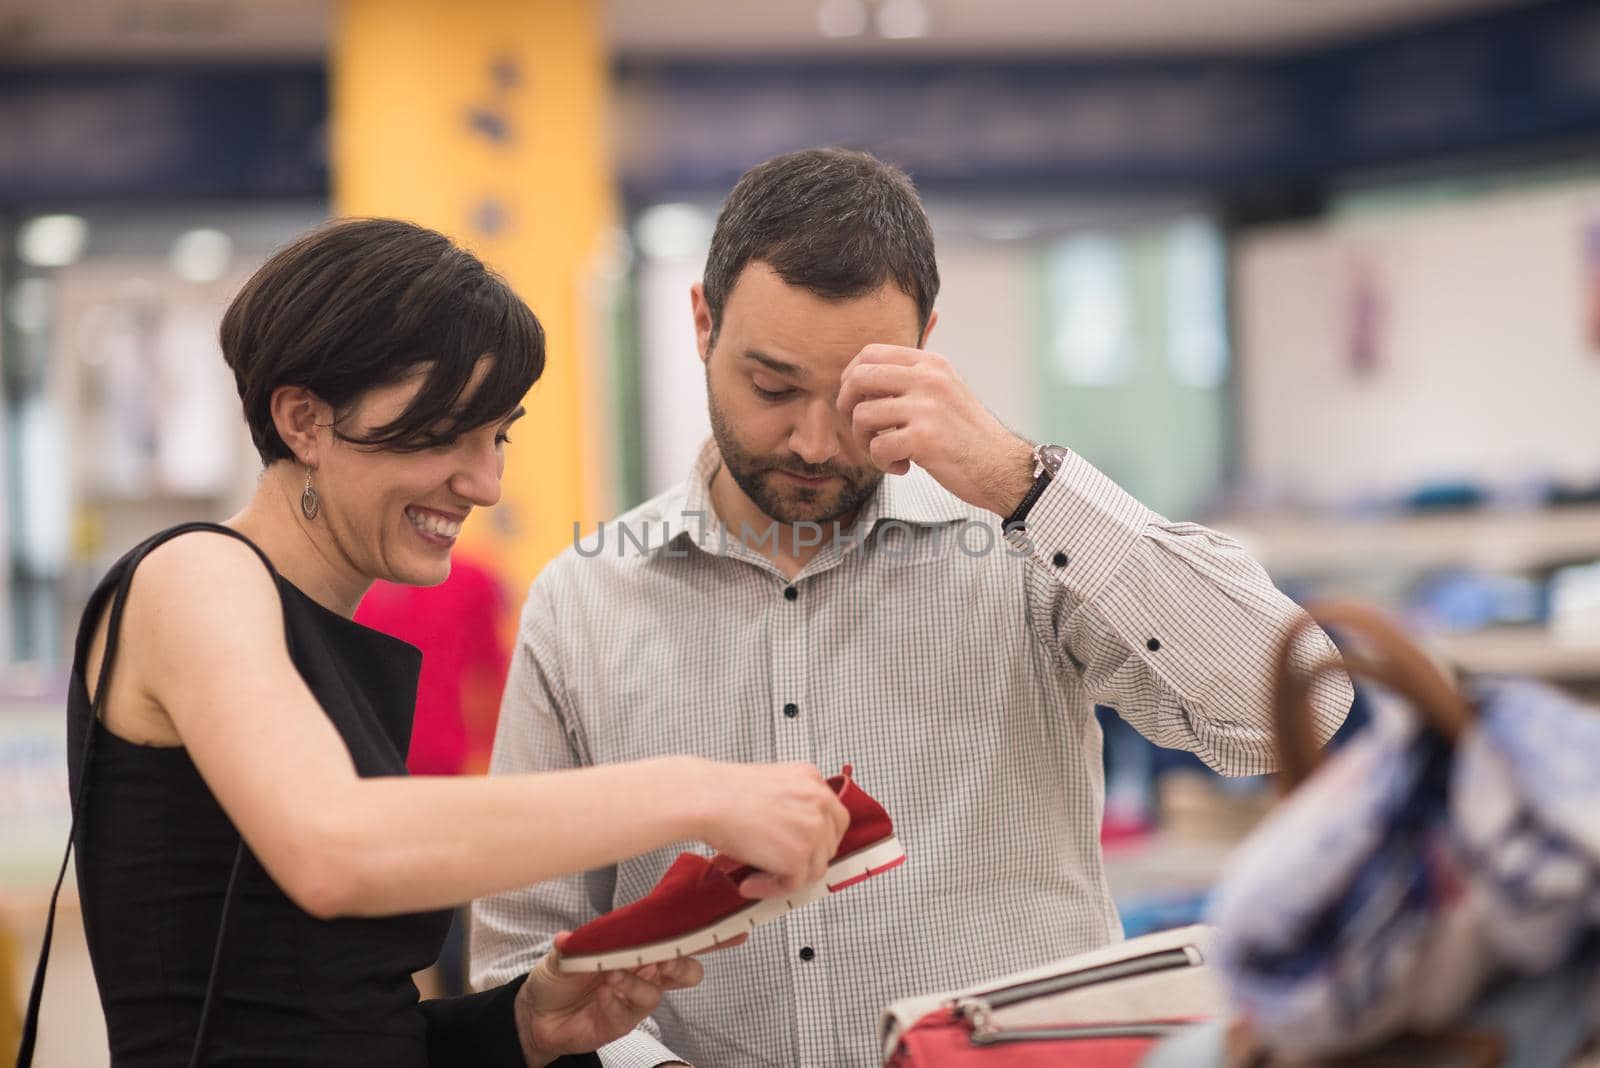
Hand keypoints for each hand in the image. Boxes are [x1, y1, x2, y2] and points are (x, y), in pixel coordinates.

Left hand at [514, 942, 702, 1066]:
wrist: (537, 1013)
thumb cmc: (560, 977)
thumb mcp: (564, 953)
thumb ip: (572, 944)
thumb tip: (567, 937)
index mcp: (638, 950)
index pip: (672, 940)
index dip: (681, 934)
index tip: (673, 927)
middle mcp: (643, 975)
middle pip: (687, 972)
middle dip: (682, 964)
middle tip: (665, 959)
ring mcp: (632, 1001)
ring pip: (654, 994)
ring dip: (633, 983)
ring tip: (610, 975)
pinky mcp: (620, 1024)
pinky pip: (627, 1014)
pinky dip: (614, 1002)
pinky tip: (600, 994)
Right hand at [692, 761, 847, 898]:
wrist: (708, 799)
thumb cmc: (725, 792)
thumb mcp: (771, 785)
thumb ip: (791, 804)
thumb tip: (793, 834)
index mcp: (811, 779)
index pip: (834, 816)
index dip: (820, 837)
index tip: (806, 848)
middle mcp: (818, 801)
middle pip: (829, 843)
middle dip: (807, 859)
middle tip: (781, 866)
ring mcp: (813, 829)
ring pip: (815, 867)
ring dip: (788, 877)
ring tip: (757, 876)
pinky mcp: (798, 856)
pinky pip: (794, 884)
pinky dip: (771, 889)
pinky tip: (750, 883)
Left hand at [837, 344, 1034, 516]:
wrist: (1001, 466)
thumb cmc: (967, 434)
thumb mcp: (946, 389)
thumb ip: (913, 375)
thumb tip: (866, 367)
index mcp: (931, 363)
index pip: (869, 354)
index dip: (851, 378)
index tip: (856, 401)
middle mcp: (929, 379)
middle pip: (858, 379)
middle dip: (848, 408)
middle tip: (863, 429)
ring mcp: (927, 408)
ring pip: (862, 416)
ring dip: (865, 441)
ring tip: (888, 452)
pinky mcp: (925, 439)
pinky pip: (877, 447)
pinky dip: (883, 463)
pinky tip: (903, 466)